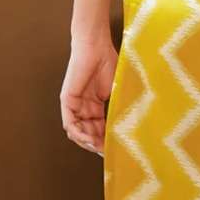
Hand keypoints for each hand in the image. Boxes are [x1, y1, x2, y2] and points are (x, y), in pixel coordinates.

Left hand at [60, 34, 117, 155]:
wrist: (96, 46)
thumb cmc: (108, 62)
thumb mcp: (117, 90)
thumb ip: (119, 107)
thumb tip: (132, 125)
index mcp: (94, 106)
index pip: (99, 129)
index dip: (106, 141)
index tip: (117, 149)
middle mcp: (82, 108)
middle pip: (88, 133)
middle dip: (98, 145)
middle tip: (109, 153)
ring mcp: (74, 105)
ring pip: (77, 132)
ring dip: (88, 142)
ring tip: (100, 148)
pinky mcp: (67, 100)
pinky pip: (70, 123)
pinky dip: (79, 134)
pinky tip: (89, 140)